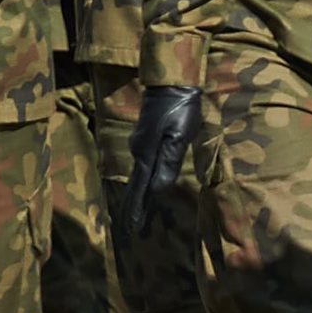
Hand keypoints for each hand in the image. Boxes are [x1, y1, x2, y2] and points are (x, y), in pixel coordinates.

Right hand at [125, 83, 202, 233]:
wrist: (169, 82)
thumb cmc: (180, 109)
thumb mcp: (179, 137)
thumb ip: (168, 163)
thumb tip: (158, 190)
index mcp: (147, 155)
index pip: (142, 190)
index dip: (138, 210)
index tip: (134, 230)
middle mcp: (139, 152)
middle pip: (135, 186)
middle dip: (133, 209)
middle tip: (130, 230)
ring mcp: (139, 144)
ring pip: (137, 177)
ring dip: (136, 196)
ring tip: (135, 214)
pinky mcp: (144, 138)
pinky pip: (140, 167)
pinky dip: (140, 182)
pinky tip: (142, 186)